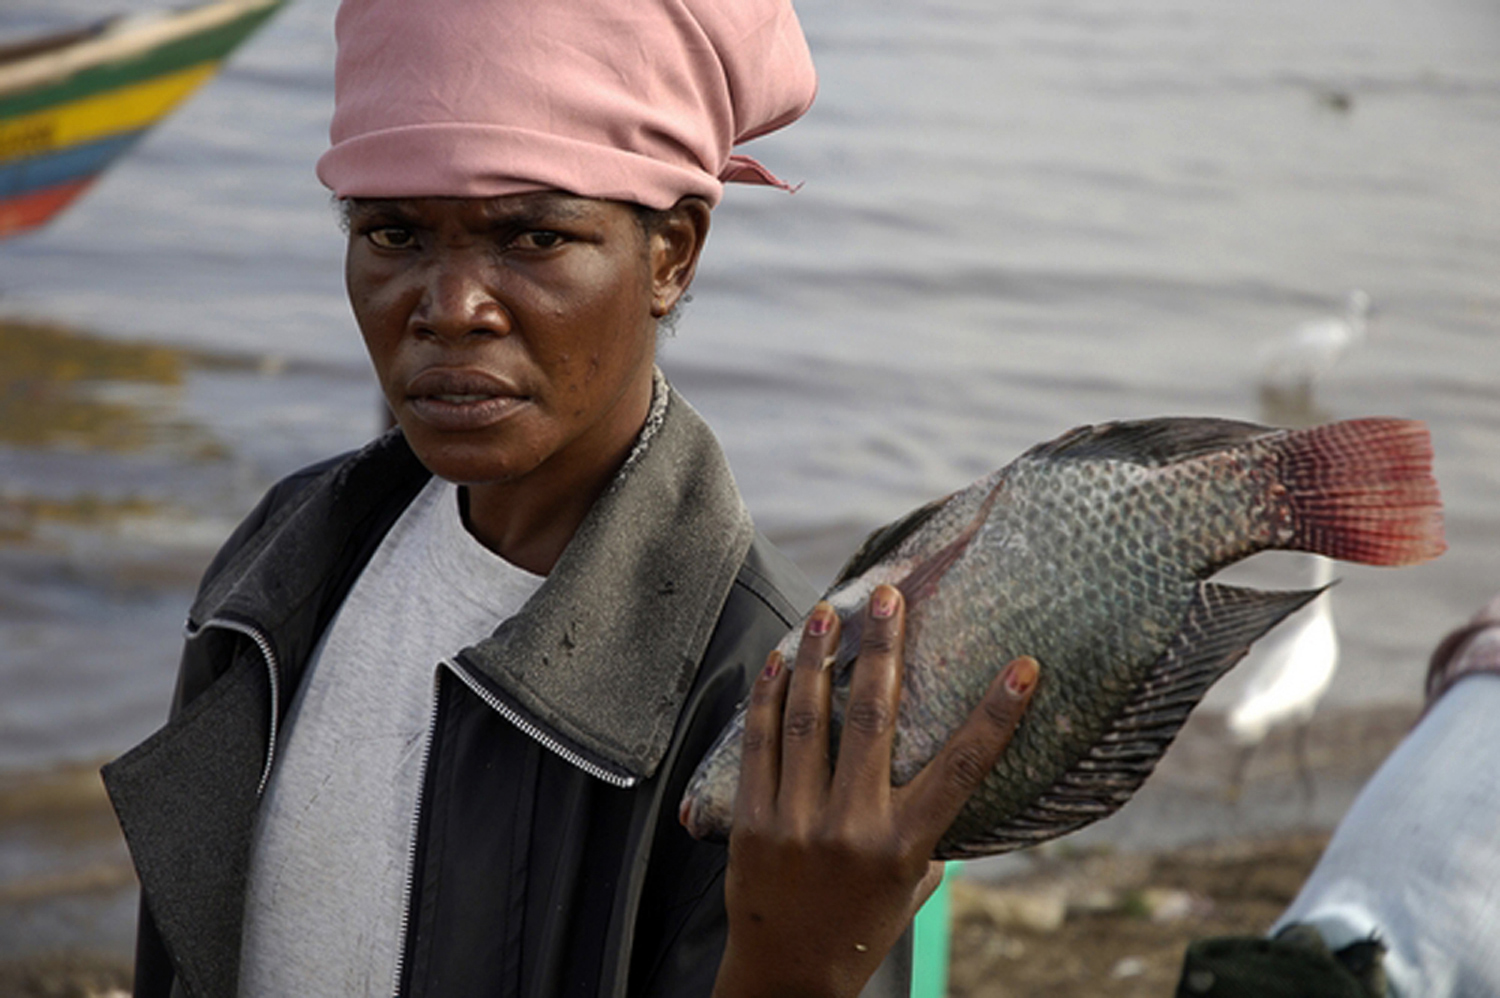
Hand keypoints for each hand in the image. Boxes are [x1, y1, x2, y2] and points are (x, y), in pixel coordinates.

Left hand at [712, 584, 1038, 997]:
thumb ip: (927, 830)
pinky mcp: (753, 821)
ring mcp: (796, 822)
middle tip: (889, 596)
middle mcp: (851, 828)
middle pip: (872, 720)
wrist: (787, 977)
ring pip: (807, 720)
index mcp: (904, 846)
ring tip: (825, 612)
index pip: (961, 769)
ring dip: (816, 658)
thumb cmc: (861, 927)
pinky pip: (759, 745)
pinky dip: (766, 696)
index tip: (1024, 667)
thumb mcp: (912, 886)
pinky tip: (776, 660)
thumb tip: (948, 772)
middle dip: (883, 649)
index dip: (996, 716)